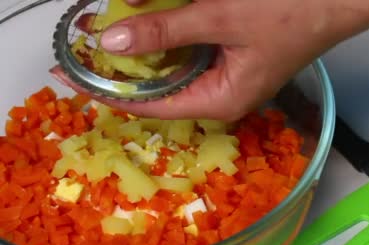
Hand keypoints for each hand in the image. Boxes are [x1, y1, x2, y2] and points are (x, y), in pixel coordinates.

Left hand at [50, 0, 368, 120]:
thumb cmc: (294, 11)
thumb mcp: (222, 18)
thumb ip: (167, 30)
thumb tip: (112, 42)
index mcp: (222, 100)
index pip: (151, 106)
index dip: (108, 90)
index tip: (70, 74)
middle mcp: (223, 94)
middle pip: (160, 87)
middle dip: (124, 64)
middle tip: (93, 38)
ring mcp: (230, 75)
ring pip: (174, 66)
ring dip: (147, 45)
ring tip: (117, 25)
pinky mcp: (235, 55)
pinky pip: (192, 50)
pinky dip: (171, 34)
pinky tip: (155, 15)